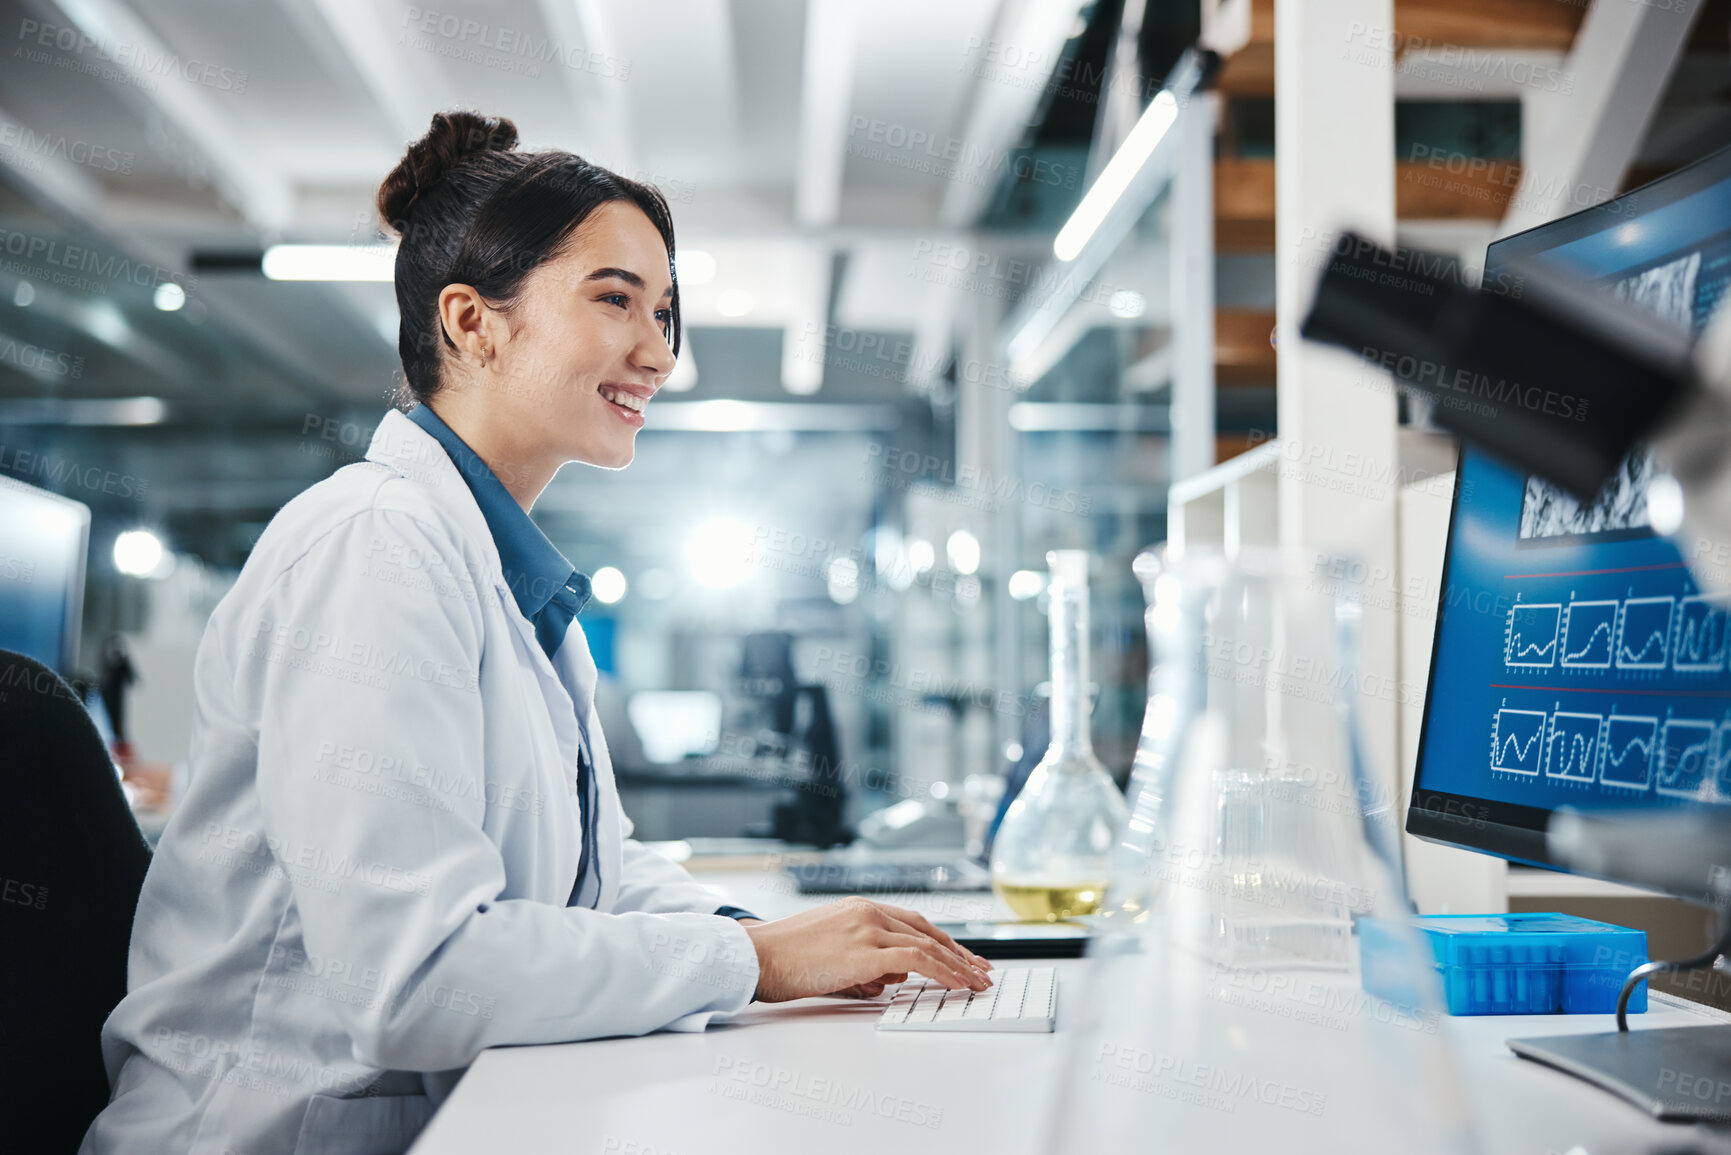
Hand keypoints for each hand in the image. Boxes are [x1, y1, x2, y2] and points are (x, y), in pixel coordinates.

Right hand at [742, 896, 992, 1002]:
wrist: (757, 956)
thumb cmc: (786, 959)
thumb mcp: (832, 955)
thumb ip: (865, 963)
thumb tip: (891, 981)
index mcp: (860, 908)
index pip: (914, 923)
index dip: (943, 940)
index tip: (964, 956)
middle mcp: (869, 912)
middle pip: (928, 931)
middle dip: (959, 952)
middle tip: (982, 970)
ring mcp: (868, 928)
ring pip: (928, 945)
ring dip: (958, 965)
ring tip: (977, 983)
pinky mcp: (865, 950)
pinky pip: (917, 961)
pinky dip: (942, 971)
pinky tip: (956, 984)